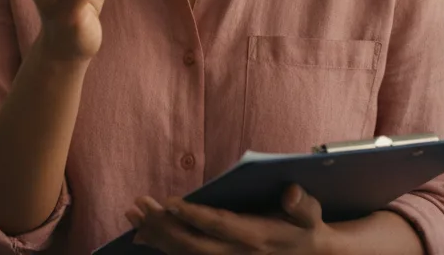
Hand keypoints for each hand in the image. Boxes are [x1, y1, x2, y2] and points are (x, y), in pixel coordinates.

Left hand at [124, 184, 334, 253]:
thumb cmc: (306, 228)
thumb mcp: (311, 215)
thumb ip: (301, 205)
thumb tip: (290, 193)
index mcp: (257, 237)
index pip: (220, 226)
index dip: (194, 216)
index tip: (170, 203)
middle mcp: (237, 254)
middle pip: (193, 244)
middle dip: (163, 225)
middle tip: (139, 204)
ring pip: (185, 253)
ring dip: (156, 235)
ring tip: (132, 214)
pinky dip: (162, 246)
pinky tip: (141, 234)